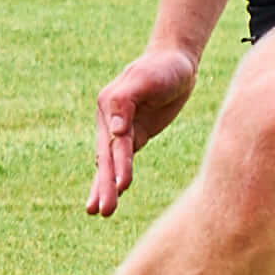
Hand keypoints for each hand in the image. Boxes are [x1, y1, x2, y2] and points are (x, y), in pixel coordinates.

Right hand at [92, 43, 200, 216]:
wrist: (175, 62)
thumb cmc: (162, 67)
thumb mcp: (146, 79)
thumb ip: (126, 101)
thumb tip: (115, 131)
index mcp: (109, 104)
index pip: (115, 141)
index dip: (118, 164)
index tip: (122, 185)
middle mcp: (109, 119)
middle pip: (107, 157)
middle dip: (105, 185)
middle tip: (102, 211)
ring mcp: (120, 129)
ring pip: (110, 163)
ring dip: (104, 187)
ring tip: (99, 212)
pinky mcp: (134, 136)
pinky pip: (122, 161)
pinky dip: (115, 178)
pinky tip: (112, 195)